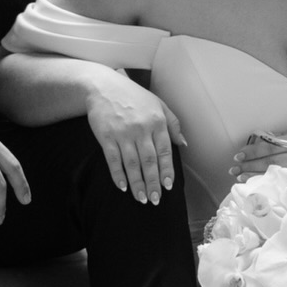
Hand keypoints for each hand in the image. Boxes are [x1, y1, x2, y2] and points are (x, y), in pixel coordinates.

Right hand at [85, 69, 186, 204]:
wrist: (103, 87)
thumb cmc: (133, 96)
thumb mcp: (158, 104)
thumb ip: (173, 123)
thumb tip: (183, 143)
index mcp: (157, 122)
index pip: (165, 151)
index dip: (167, 170)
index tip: (168, 186)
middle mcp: (141, 129)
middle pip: (149, 161)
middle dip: (153, 183)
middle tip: (155, 199)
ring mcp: (123, 133)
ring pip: (132, 164)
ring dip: (137, 183)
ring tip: (141, 199)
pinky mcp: (106, 137)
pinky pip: (113, 160)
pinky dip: (118, 175)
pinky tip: (123, 186)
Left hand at [232, 122, 286, 186]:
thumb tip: (275, 139)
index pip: (269, 148)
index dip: (252, 152)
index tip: (238, 154)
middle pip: (267, 163)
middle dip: (248, 166)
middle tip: (233, 169)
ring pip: (274, 174)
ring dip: (256, 176)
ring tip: (240, 178)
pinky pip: (286, 182)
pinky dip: (272, 183)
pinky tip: (264, 185)